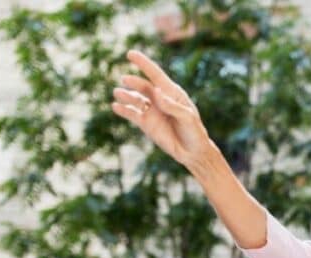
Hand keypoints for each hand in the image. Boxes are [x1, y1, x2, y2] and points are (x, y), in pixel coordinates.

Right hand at [111, 50, 215, 169]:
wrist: (192, 152)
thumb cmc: (194, 132)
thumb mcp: (187, 117)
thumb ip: (172, 106)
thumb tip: (157, 92)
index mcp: (172, 93)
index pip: (156, 75)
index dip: (143, 63)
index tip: (130, 53)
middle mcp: (160, 99)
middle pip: (143, 86)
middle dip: (134, 82)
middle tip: (125, 80)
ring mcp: (152, 110)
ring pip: (135, 99)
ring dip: (126, 95)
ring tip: (118, 92)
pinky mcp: (146, 123)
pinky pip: (132, 114)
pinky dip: (123, 110)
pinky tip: (116, 106)